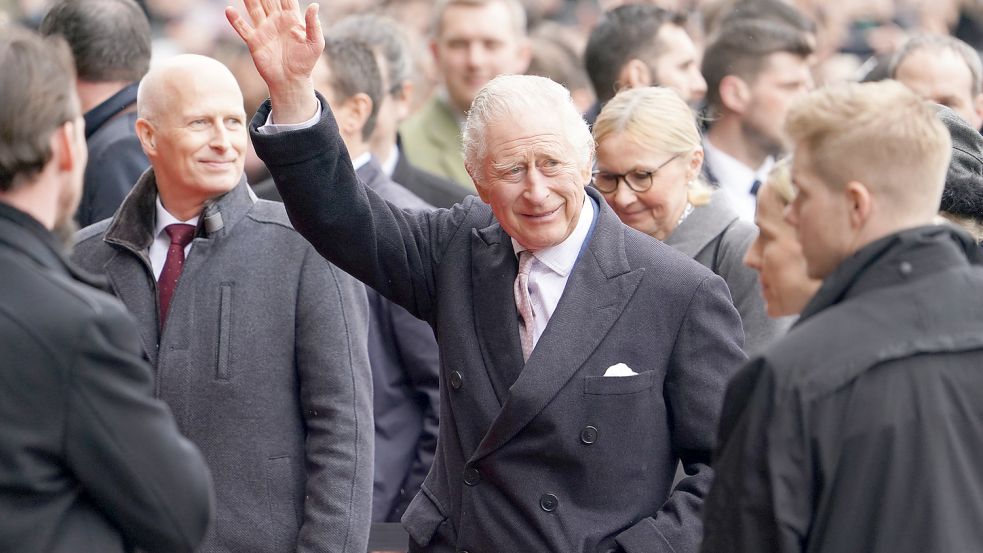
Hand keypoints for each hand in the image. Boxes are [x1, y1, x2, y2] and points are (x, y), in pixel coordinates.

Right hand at [226, 0, 322, 122]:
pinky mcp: (254, 42)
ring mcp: (264, 30)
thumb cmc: (306, 62)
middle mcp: (276, 21)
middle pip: (268, 0)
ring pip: (254, 9)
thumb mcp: (316, 43)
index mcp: (291, 19)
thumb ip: (314, 25)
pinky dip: (235, 20)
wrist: (291, 81)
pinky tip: (229, 10)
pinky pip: (242, 28)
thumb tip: (315, 5)